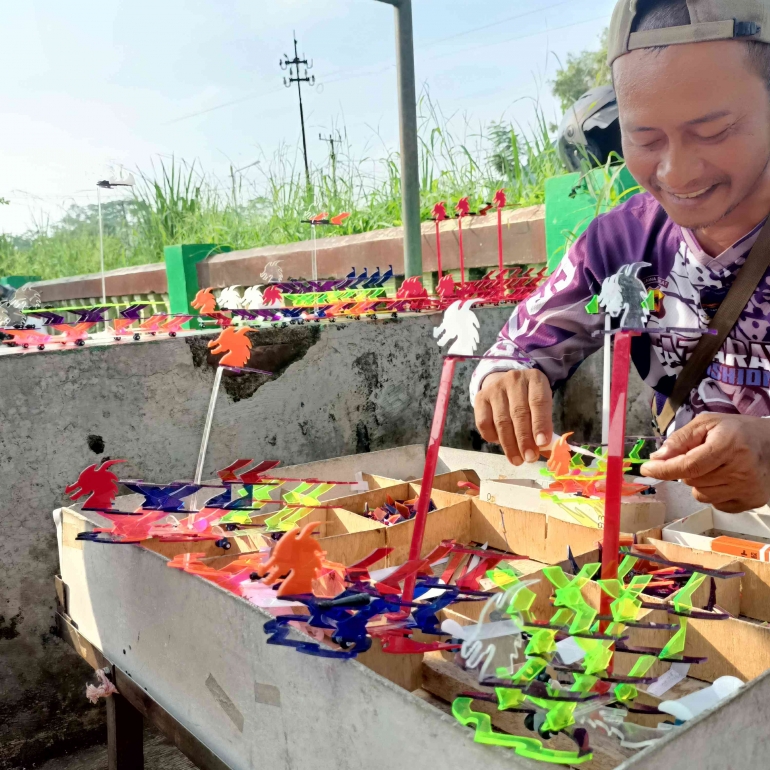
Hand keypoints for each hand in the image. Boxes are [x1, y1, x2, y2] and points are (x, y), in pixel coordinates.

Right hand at [474, 369, 552, 465]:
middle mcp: (514, 380)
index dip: (540, 424)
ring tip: (518, 460)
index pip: (538, 402)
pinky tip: (502, 445)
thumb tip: (547, 451)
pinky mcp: (480, 398)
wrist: (505, 384)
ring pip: (501, 421)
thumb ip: (545, 425)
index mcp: (535, 379)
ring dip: (510, 444)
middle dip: (524, 439)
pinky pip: (484, 423)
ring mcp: (495, 388)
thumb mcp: (541, 406)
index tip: (542, 444)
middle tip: (530, 458)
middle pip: (519, 413)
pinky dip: (493, 438)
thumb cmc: (528, 399)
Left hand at [641, 413, 769, 512]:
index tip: (646, 468)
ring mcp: (747, 489)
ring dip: (699, 482)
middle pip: (691, 480)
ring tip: (715, 466)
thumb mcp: (706, 424)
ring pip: (701, 495)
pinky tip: (725, 478)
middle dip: (685, 470)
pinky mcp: (751, 502)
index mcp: (728, 445)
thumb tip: (657, 458)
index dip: (664, 469)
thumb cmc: (736, 431)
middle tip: (701, 456)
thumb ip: (680, 440)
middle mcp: (740, 470)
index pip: (689, 465)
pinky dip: (712, 492)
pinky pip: (715, 503)